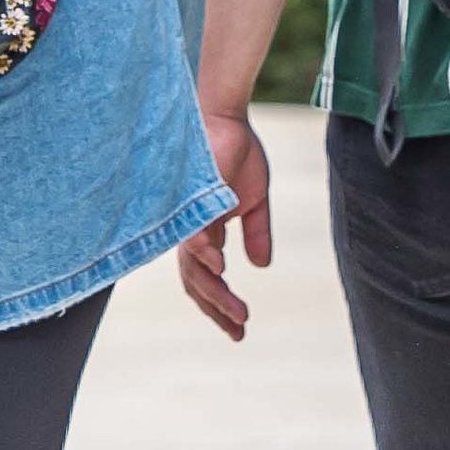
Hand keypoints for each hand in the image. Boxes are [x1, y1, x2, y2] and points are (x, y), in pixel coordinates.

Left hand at [177, 103, 273, 338]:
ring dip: (215, 293)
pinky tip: (220, 268)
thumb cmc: (235, 152)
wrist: (226, 117)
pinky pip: (191, 234)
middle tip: (239, 332)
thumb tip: (261, 266)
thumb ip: (255, 233)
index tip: (240, 329)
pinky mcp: (191, 200)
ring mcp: (188, 217)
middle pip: (196, 281)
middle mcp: (191, 229)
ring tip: (238, 312)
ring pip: (193, 266)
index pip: (204, 279)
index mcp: (203, 231)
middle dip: (217, 309)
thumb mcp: (253, 201)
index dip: (219, 305)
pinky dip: (203, 254)